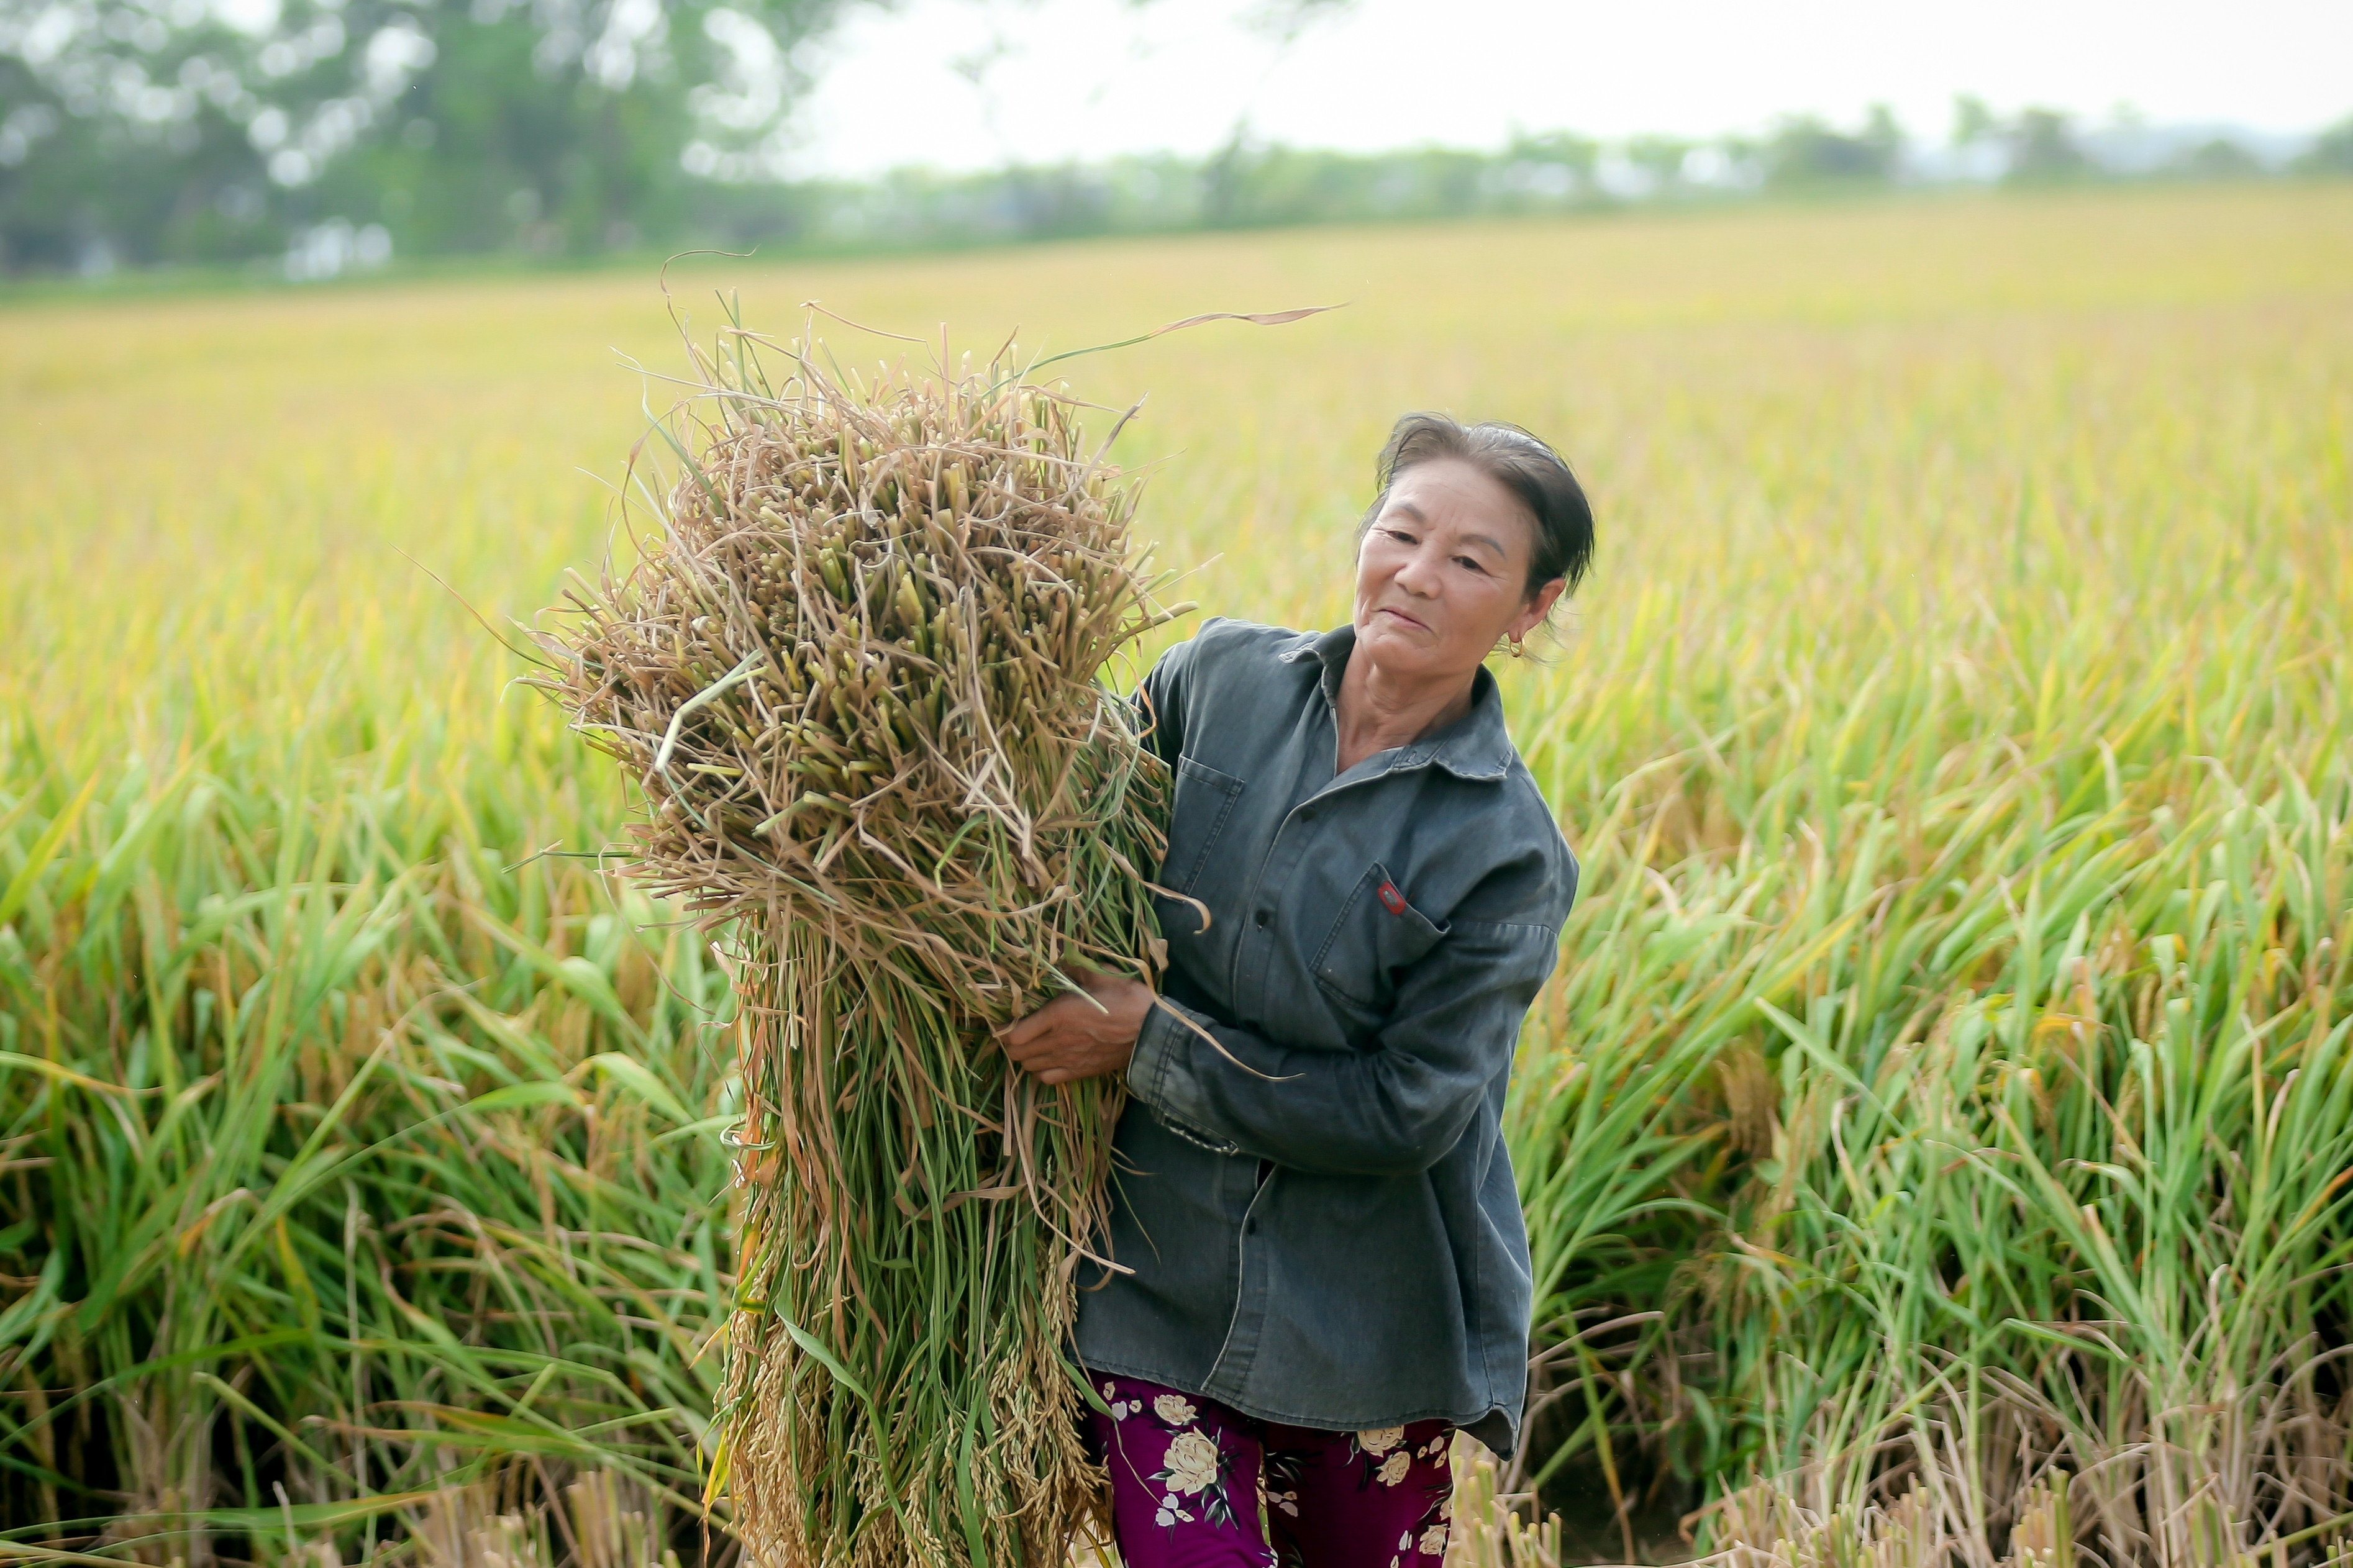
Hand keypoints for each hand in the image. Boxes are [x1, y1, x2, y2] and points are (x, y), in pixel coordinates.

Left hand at [1000, 967, 1153, 1085]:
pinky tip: (1049, 1061)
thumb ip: (1077, 969)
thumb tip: (1061, 959)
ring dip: (1026, 1058)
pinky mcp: (1080, 1072)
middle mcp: (1057, 1040)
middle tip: (1019, 1033)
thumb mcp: (1104, 975)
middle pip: (1017, 1054)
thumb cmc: (1128, 1000)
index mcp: (1059, 1015)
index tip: (1009, 1021)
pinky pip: (1048, 1080)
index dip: (1007, 1029)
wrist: (1153, 1033)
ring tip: (1033, 1047)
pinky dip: (1042, 1072)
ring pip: (1030, 1067)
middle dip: (1013, 1044)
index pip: (1015, 1033)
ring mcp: (1068, 1060)